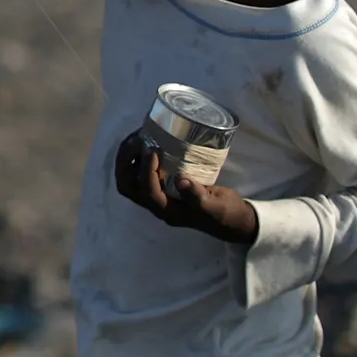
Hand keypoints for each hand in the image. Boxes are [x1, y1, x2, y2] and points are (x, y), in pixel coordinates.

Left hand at [113, 133, 258, 245]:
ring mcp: (157, 195)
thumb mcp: (216, 206)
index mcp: (168, 211)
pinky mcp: (161, 185)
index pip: (148, 193)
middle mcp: (157, 204)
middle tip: (136, 141)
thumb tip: (182, 181)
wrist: (231, 218)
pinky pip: (139, 172)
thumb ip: (199, 197)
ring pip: (129, 179)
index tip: (155, 150)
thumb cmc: (224, 212)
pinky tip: (145, 140)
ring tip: (137, 137)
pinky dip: (136, 157)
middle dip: (125, 163)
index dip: (147, 171)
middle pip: (128, 187)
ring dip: (127, 158)